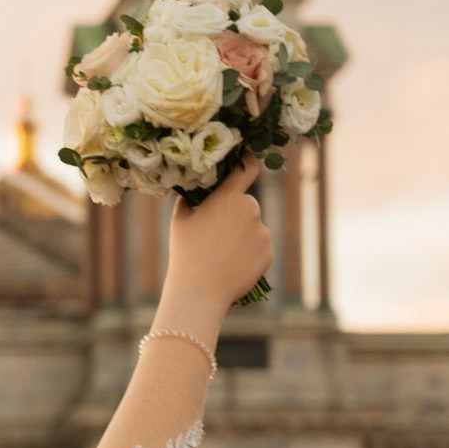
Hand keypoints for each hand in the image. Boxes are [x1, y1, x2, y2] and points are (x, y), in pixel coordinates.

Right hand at [161, 157, 272, 332]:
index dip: (248, 160)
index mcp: (228, 197)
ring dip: (241, 235)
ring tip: (221, 254)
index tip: (247, 157)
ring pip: (253, 227)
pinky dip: (248, 252)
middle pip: (246, 204)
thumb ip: (192, 198)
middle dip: (235, 214)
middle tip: (215, 233)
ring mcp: (262, 231)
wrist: (200, 290)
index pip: (246, 168)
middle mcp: (250, 209)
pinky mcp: (268, 251)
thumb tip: (196, 188)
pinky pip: (259, 246)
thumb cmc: (186, 251)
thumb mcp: (181, 218)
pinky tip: (231, 264)